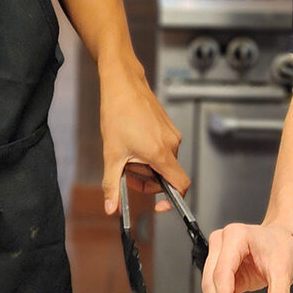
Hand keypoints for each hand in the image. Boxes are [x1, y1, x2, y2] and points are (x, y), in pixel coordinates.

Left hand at [98, 65, 184, 215]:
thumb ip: (112, 184)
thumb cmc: (118, 113)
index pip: (181, 185)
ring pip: (163, 162)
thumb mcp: (111, 154)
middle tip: (126, 173)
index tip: (159, 205)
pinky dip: (148, 153)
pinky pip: (162, 149)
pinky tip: (132, 142)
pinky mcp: (168, 127)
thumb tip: (111, 208)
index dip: (173, 200)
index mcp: (160, 153)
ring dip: (145, 166)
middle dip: (146, 179)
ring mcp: (172, 134)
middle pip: (166, 176)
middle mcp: (172, 144)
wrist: (122, 84)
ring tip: (126, 152)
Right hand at [200, 221, 292, 292]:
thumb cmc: (283, 244)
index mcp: (236, 237)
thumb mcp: (285, 270)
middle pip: (210, 281)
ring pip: (208, 288)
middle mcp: (222, 243)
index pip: (222, 273)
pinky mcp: (220, 269)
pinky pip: (215, 290)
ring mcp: (218, 255)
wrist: (284, 238)